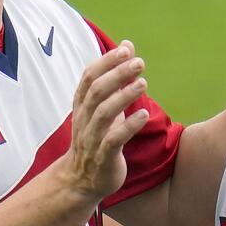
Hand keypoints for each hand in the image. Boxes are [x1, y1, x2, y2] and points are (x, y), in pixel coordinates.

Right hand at [65, 40, 149, 199]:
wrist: (82, 180)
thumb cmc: (97, 136)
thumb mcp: (104, 105)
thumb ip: (115, 76)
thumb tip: (127, 45)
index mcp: (82, 105)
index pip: (89, 77)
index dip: (106, 62)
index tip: (126, 50)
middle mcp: (84, 119)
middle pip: (97, 92)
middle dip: (117, 74)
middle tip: (139, 63)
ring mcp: (92, 139)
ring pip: (104, 114)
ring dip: (124, 97)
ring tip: (143, 84)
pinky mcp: (104, 157)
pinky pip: (113, 140)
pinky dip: (128, 126)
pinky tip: (143, 116)